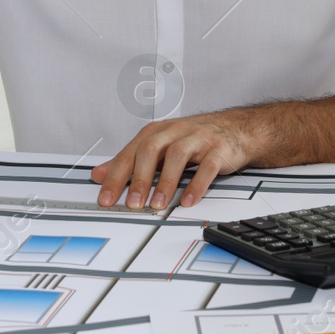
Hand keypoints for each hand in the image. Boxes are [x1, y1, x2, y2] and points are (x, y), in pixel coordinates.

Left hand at [91, 112, 253, 209]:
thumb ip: (129, 161)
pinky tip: (188, 201)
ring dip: (165, 183)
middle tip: (132, 204)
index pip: (130, 153)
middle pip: (151, 150)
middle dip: (140, 179)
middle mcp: (175, 132)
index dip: (116, 175)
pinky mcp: (218, 150)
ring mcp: (197, 139)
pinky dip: (197, 185)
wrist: (235, 128)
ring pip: (177, 156)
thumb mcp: (158, 146)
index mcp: (156, 132)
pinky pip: (207, 167)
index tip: (106, 198)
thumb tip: (99, 175)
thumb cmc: (192, 138)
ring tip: (157, 205)